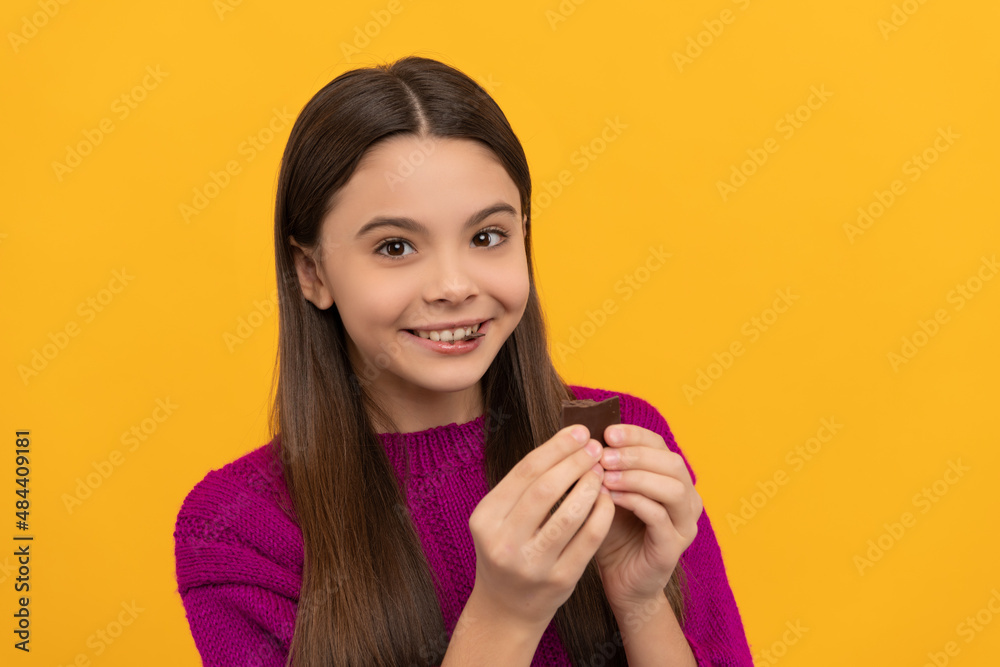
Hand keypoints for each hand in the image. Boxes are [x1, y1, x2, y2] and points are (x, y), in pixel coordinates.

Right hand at [467, 425, 615, 630]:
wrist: (507, 607)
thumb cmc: (509, 549)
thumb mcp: (501, 518)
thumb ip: (526, 485)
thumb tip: (568, 441)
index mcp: (485, 518)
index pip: (525, 472)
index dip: (556, 447)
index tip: (580, 431)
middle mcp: (504, 542)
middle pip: (545, 488)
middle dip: (575, 462)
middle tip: (595, 448)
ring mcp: (532, 563)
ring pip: (569, 514)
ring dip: (590, 485)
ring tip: (601, 471)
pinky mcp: (560, 580)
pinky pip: (588, 539)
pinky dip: (601, 513)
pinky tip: (607, 498)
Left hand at [593, 424, 702, 608]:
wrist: (619, 580)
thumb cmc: (612, 532)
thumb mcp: (607, 493)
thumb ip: (604, 468)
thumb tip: (585, 436)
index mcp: (672, 480)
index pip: (660, 445)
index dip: (635, 435)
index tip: (606, 432)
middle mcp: (686, 499)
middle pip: (672, 463)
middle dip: (636, 454)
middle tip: (604, 455)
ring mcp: (684, 524)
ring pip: (673, 488)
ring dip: (636, 477)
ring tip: (605, 475)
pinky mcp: (673, 547)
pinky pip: (660, 517)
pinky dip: (635, 502)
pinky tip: (610, 498)